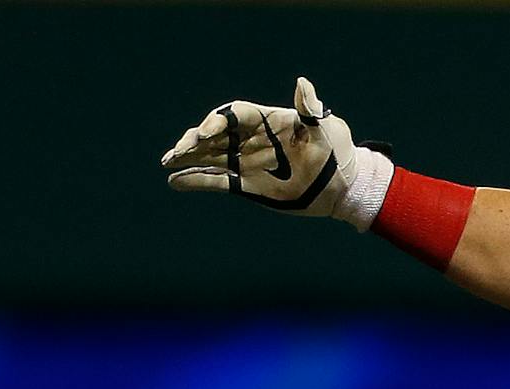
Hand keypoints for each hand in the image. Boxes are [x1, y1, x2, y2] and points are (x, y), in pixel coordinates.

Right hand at [161, 77, 389, 222]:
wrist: (342, 185)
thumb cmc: (334, 151)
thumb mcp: (324, 129)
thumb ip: (309, 109)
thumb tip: (303, 82)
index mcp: (265, 121)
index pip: (233, 115)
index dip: (217, 121)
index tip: (205, 132)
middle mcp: (250, 139)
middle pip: (214, 135)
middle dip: (194, 140)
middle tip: (178, 150)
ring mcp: (246, 161)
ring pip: (210, 157)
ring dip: (188, 159)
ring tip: (167, 162)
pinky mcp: (247, 184)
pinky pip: (218, 181)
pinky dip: (197, 182)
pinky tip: (176, 182)